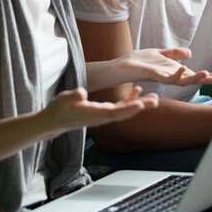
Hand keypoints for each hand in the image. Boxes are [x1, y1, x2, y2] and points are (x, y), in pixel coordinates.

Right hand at [42, 86, 157, 135]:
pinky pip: (121, 107)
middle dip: (140, 107)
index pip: (114, 113)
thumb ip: (73, 97)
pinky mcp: (104, 112)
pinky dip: (130, 99)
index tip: (140, 105)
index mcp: (95, 114)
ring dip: (140, 103)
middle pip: (125, 113)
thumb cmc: (59, 110)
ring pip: (126, 110)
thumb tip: (81, 92)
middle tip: (155, 101)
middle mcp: (103, 117)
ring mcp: (105, 115)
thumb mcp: (63, 100)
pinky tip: (137, 90)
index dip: (128, 109)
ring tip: (154, 97)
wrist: (56, 121)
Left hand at [121, 48, 211, 86]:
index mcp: (172, 71)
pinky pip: (167, 77)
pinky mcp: (153, 76)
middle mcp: (169, 76)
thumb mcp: (160, 54)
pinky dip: (176, 74)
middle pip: (191, 79)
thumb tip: (191, 54)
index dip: (206, 77)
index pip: (192, 75)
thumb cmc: (138, 61)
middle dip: (205, 80)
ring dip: (195, 78)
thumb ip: (174, 53)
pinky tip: (184, 68)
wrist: (120, 66)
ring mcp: (162, 77)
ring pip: (182, 80)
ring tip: (208, 74)